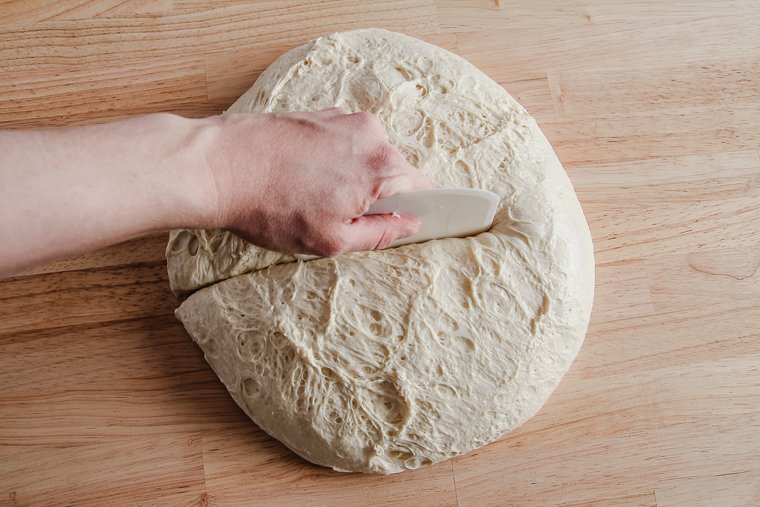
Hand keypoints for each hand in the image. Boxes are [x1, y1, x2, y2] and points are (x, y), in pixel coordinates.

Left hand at [204, 109, 433, 255]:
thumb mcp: (332, 240)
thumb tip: (408, 226)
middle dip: (374, 196)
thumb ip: (380, 233)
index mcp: (383, 169)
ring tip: (311, 196)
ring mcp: (343, 119)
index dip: (411, 210)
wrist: (217, 166)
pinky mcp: (319, 114)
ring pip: (365, 156)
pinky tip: (300, 178)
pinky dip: (330, 161)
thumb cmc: (270, 207)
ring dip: (350, 178)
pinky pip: (342, 142)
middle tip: (337, 217)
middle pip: (393, 172)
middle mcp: (371, 136)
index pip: (423, 188)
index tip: (394, 223)